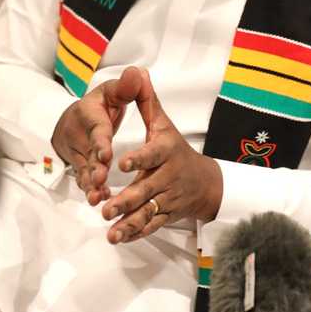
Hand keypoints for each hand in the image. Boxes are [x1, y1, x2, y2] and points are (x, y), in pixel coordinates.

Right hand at [51, 67, 142, 205]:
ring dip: (91, 183)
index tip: (107, 153)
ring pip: (85, 169)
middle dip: (95, 167)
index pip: (97, 128)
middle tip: (100, 179)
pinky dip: (91, 190)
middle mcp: (79, 134)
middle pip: (89, 152)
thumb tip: (138, 73)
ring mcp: (78, 152)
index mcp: (89, 113)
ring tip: (97, 197)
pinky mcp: (80, 166)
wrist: (75, 120)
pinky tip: (98, 200)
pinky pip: (84, 179)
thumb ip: (126, 87)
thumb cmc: (100, 104)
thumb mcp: (112, 91)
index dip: (101, 141)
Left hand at [102, 68, 222, 244]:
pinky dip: (135, 233)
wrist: (205, 182)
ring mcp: (167, 199)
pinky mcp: (166, 215)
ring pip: (148, 212)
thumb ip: (148, 103)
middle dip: (126, 200)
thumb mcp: (165, 125)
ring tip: (110, 231)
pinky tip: (118, 238)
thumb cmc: (177, 150)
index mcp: (165, 152)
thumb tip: (139, 73)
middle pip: (146, 191)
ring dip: (129, 222)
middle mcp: (167, 177)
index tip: (122, 164)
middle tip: (105, 208)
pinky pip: (151, 225)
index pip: (152, 155)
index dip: (139, 159)